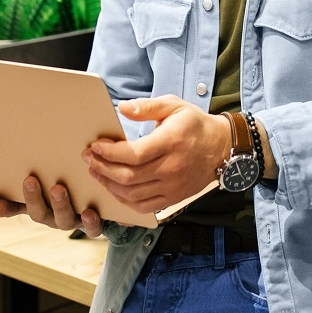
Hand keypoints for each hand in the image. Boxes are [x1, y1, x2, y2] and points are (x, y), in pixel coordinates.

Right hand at [0, 176, 102, 237]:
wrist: (104, 205)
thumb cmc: (66, 195)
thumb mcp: (43, 196)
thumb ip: (18, 200)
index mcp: (40, 210)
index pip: (20, 207)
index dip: (8, 205)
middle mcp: (55, 218)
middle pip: (41, 214)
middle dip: (34, 198)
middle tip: (30, 180)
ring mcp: (75, 221)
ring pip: (65, 220)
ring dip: (60, 205)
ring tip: (57, 189)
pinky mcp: (95, 224)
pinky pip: (92, 228)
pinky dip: (91, 222)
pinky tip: (90, 211)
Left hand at [83, 96, 230, 213]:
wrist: (222, 148)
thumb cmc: (195, 125)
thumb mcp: (174, 106)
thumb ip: (147, 106)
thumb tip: (121, 108)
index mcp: (171, 142)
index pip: (134, 154)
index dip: (110, 153)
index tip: (95, 146)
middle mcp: (172, 168)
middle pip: (129, 176)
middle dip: (103, 168)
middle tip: (89, 158)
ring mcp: (173, 187)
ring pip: (133, 194)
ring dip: (109, 184)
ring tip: (96, 172)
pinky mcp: (173, 199)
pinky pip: (143, 206)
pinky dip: (124, 200)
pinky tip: (114, 188)